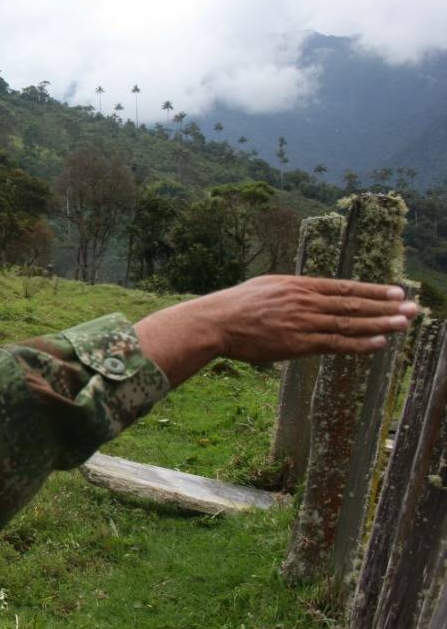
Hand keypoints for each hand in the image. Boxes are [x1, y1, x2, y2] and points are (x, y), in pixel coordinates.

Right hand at [134, 275, 416, 386]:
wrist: (215, 322)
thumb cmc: (234, 306)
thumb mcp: (265, 286)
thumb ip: (291, 290)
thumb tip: (309, 293)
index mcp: (298, 285)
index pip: (344, 288)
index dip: (373, 290)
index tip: (397, 292)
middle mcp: (305, 301)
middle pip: (353, 304)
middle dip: (386, 307)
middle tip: (414, 308)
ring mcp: (302, 322)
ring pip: (349, 323)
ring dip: (380, 324)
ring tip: (404, 324)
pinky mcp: (297, 343)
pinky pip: (334, 343)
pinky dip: (359, 343)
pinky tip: (379, 342)